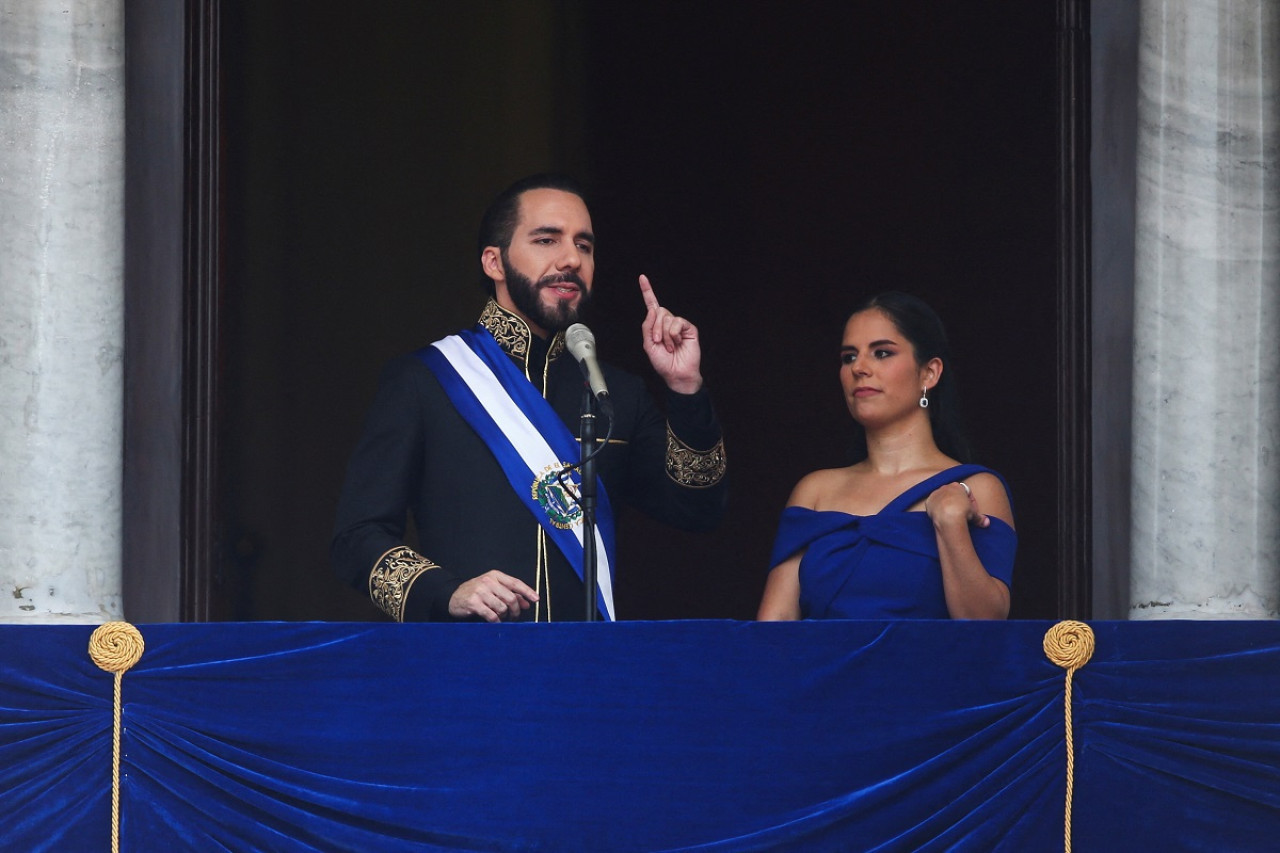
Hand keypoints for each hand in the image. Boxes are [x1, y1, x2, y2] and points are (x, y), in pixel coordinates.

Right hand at [448, 570, 537, 621]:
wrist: (453, 596)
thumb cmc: (476, 593)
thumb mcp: (493, 589)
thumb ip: (510, 594)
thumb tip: (526, 603)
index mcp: (495, 576)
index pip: (515, 583)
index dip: (527, 591)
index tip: (536, 599)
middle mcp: (488, 581)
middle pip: (511, 598)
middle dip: (515, 610)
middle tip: (514, 616)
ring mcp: (480, 592)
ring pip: (502, 608)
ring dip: (505, 617)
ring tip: (502, 619)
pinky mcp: (474, 603)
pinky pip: (492, 615)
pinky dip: (496, 621)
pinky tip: (495, 622)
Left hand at [639, 274, 702, 393]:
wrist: (676, 373)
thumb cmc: (663, 362)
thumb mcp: (648, 345)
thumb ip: (648, 326)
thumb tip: (653, 308)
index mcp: (656, 326)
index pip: (652, 305)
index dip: (647, 291)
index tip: (642, 277)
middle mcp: (668, 323)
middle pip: (658, 311)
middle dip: (656, 328)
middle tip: (658, 342)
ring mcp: (679, 325)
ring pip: (667, 317)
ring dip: (665, 334)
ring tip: (670, 346)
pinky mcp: (689, 328)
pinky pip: (678, 322)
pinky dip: (674, 333)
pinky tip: (677, 343)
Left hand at [925, 481, 989, 528]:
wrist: (948, 517)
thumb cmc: (962, 513)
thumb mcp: (974, 514)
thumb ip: (980, 518)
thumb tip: (987, 523)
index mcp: (957, 486)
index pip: (965, 491)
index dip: (969, 501)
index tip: (971, 510)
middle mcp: (945, 487)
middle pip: (952, 493)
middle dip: (956, 501)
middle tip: (961, 512)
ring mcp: (936, 494)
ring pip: (941, 498)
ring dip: (945, 504)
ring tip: (950, 515)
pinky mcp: (928, 501)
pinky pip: (932, 504)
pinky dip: (936, 509)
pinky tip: (941, 516)